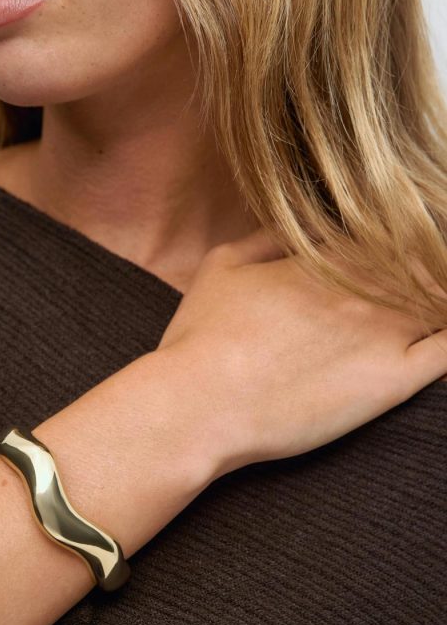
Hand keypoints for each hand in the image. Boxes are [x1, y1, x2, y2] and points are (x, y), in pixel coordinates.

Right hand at [154, 230, 446, 477]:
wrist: (200, 402)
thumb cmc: (200, 338)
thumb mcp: (220, 265)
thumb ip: (265, 237)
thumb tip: (297, 222)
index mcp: (324, 259)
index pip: (380, 236)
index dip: (391, 243)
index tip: (390, 257)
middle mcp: (362, 287)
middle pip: (419, 264)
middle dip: (425, 268)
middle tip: (419, 282)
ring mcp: (382, 332)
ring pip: (440, 301)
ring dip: (439, 299)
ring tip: (432, 308)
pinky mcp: (392, 380)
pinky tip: (445, 335)